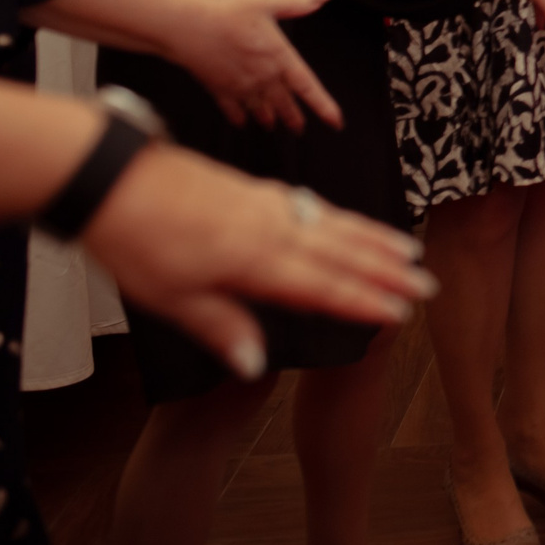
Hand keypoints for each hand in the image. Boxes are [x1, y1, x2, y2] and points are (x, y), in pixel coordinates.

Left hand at [82, 145, 437, 379]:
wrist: (117, 181)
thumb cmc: (139, 241)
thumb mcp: (172, 299)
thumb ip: (222, 327)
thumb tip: (254, 364)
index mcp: (256, 261)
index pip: (323, 286)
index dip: (363, 302)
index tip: (398, 315)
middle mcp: (273, 230)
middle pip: (343, 253)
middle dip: (388, 270)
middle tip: (427, 283)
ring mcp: (269, 205)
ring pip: (336, 225)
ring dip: (376, 239)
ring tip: (409, 249)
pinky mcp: (257, 190)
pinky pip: (317, 207)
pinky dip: (345, 218)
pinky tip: (350, 222)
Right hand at [169, 0, 342, 132]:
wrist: (186, 26)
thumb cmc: (227, 12)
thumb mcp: (266, 3)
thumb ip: (298, 4)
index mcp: (280, 57)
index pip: (308, 87)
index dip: (324, 106)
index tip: (337, 123)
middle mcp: (263, 77)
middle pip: (285, 104)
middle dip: (293, 118)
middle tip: (300, 129)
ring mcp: (241, 87)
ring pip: (260, 110)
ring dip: (268, 118)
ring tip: (272, 126)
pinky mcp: (219, 90)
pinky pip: (232, 110)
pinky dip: (238, 117)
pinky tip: (242, 122)